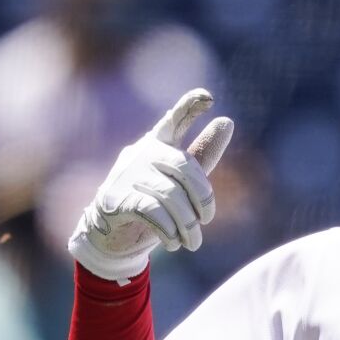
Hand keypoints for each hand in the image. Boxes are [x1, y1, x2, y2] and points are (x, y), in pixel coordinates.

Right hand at [69, 88, 234, 281]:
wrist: (113, 237)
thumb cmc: (153, 204)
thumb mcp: (181, 182)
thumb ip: (202, 155)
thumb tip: (227, 121)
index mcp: (158, 144)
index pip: (174, 120)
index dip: (190, 107)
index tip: (208, 97)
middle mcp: (141, 153)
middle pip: (184, 168)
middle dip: (203, 199)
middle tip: (206, 221)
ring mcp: (126, 174)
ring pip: (170, 195)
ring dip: (187, 224)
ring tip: (193, 242)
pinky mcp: (116, 199)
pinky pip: (152, 211)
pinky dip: (168, 230)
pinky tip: (173, 242)